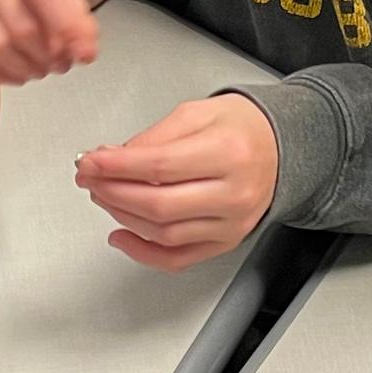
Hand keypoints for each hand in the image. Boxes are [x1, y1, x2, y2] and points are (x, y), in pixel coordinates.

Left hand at [75, 94, 277, 269]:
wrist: (281, 148)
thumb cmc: (243, 128)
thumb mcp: (197, 113)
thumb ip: (153, 138)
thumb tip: (113, 159)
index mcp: (228, 152)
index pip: (159, 166)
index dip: (116, 167)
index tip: (89, 162)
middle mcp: (234, 193)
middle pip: (159, 205)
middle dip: (112, 192)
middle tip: (89, 177)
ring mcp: (231, 223)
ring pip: (163, 233)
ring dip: (122, 217)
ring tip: (103, 195)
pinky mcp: (226, 242)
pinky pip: (178, 259)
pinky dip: (143, 253)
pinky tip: (121, 235)